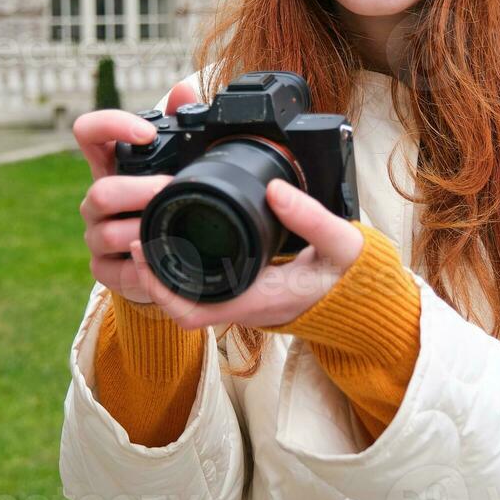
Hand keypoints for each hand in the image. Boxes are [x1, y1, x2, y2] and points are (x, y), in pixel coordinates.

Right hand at [73, 81, 199, 303]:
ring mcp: (95, 234)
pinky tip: (158, 261)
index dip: (110, 125)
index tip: (146, 133)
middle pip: (99, 191)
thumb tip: (183, 88)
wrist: (167, 254)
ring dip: (141, 229)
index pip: (88, 132)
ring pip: (105, 232)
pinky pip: (113, 269)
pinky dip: (138, 268)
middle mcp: (97, 198)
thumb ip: (180, 124)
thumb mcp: (176, 163)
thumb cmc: (167, 200)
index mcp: (110, 165)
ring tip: (170, 227)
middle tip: (169, 189)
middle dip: (137, 190)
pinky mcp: (102, 268)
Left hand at [127, 177, 365, 329]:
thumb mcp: (340, 242)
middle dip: (150, 276)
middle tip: (134, 236)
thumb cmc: (350, 276)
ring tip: (148, 236)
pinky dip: (185, 272)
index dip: (157, 288)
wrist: (365, 298)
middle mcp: (244, 306)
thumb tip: (276, 189)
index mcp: (257, 299)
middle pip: (179, 305)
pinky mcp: (247, 292)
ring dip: (165, 274)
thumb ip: (310, 216)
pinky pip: (205, 290)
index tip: (140, 252)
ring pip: (189, 298)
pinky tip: (179, 243)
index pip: (191, 310)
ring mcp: (244, 302)